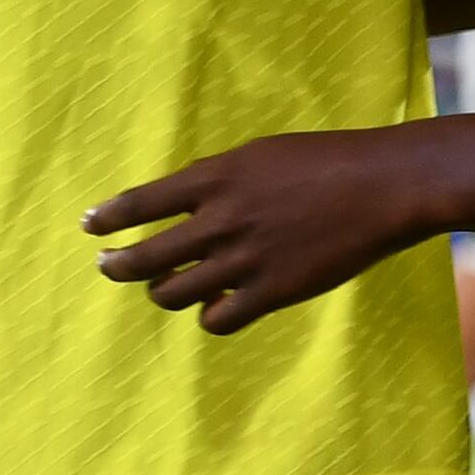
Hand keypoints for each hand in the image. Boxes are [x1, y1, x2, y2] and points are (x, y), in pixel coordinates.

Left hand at [86, 128, 444, 334]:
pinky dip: (208, 316)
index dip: (109, 217)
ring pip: (172, 293)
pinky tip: (213, 307)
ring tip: (162, 288)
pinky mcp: (272, 292)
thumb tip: (188, 200)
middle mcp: (221, 220)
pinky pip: (217, 319)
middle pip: (144, 257)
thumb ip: (220, 179)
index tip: (90, 227)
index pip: (141, 202)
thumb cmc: (328, 161)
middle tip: (107, 266)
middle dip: (116, 265)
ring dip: (160, 292)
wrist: (384, 188)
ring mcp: (244, 260)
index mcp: (217, 178)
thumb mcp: (263, 154)